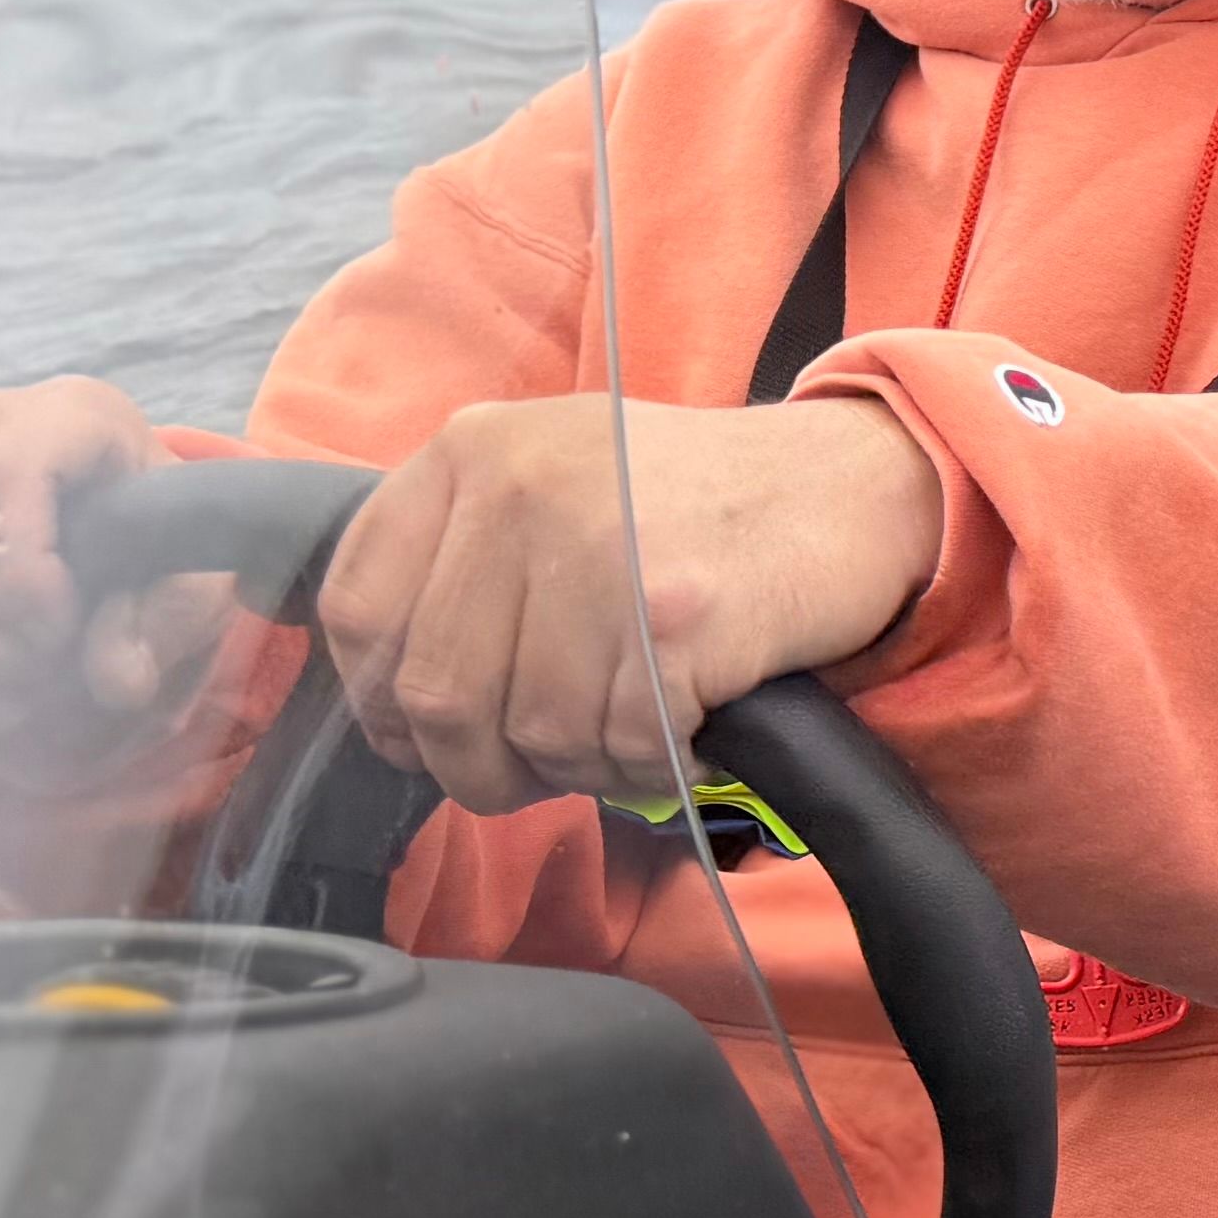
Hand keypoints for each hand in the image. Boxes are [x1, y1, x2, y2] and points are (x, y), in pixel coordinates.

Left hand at [320, 396, 944, 813]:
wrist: (859, 487)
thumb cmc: (700, 506)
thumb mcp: (557, 475)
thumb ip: (463, 552)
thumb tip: (390, 699)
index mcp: (475, 449)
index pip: (358, 607)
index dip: (380, 698)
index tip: (423, 732)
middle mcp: (523, 489)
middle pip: (435, 692)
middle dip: (481, 761)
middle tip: (541, 764)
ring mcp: (600, 551)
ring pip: (531, 734)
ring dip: (585, 766)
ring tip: (637, 730)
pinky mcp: (674, 618)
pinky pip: (620, 748)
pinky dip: (653, 768)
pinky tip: (687, 733)